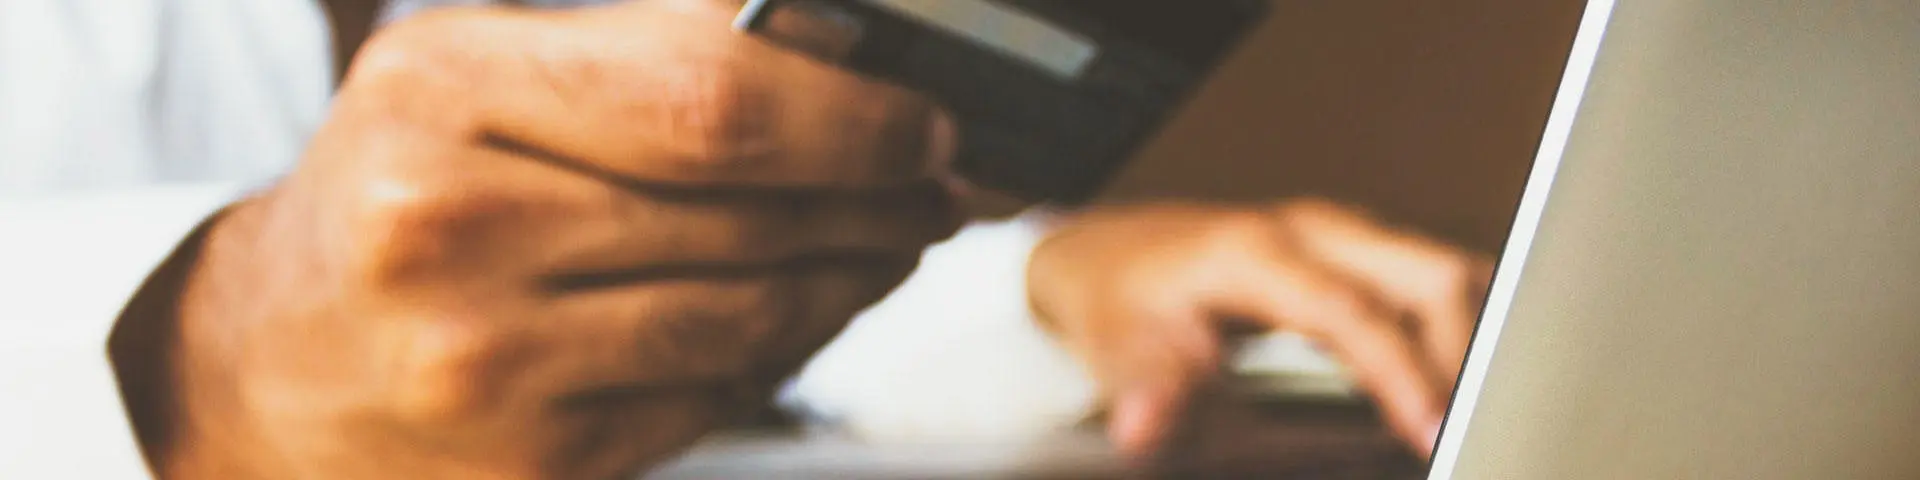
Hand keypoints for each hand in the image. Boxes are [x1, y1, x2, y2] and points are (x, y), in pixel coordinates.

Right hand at [147, 1, 957, 477]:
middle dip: (876, 198)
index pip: (709, 100)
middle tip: (930, 189)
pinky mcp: (530, 460)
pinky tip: (797, 316)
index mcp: (444, 94)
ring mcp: (486, 360)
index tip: (920, 123)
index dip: (850, 116)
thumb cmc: (400, 197)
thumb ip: (648, 53)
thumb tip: (834, 44)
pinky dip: (779, 352)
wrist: (276, 360)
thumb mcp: (483, 77)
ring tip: (884, 247)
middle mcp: (447, 226)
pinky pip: (711, 395)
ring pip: (748, 314)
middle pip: (745, 211)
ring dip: (850, 278)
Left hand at [1026, 199, 1493, 459]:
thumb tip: (1144, 428)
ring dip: (1476, 335)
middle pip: (1428, 274)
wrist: (1110, 253)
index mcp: (1257, 252)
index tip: (1431, 428)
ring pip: (1443, 269)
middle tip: (1480, 426)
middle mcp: (1311, 231)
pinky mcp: (1357, 250)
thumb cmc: (1121, 298)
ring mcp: (1341, 234)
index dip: (1400, 371)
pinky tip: (1469, 375)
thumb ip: (1146, 389)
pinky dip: (1463, 324)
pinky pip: (1433, 279)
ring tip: (1489, 408)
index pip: (1353, 311)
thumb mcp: (1118, 347)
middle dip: (1468, 350)